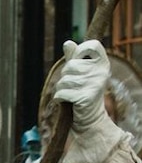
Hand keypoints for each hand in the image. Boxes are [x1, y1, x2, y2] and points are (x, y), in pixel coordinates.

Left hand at [53, 40, 126, 162]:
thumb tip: (68, 43)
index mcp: (102, 63)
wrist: (88, 119)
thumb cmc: (82, 94)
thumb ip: (74, 58)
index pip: (91, 45)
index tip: (76, 61)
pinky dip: (59, 99)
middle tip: (73, 87)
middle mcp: (101, 72)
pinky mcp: (86, 97)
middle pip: (70, 66)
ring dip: (61, 89)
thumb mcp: (80, 74)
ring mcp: (95, 85)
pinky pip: (61, 93)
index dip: (79, 51)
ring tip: (70, 96)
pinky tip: (67, 103)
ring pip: (63, 80)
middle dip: (64, 77)